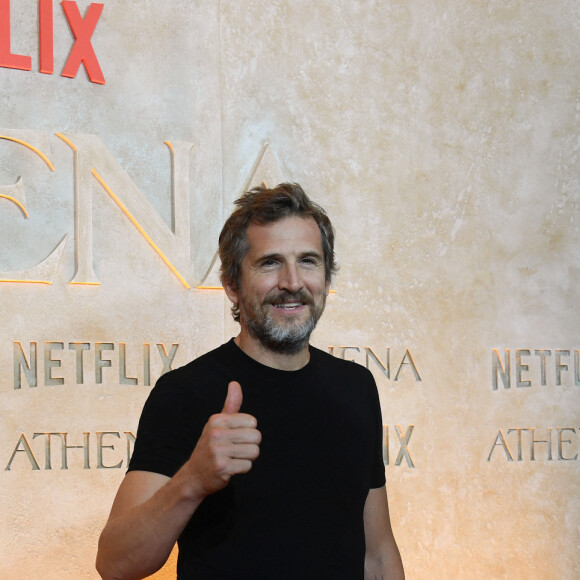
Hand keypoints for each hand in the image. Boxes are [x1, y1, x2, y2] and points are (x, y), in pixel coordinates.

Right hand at [186, 381, 260, 497]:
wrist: (193, 475)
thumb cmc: (210, 446)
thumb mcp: (217, 424)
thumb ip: (230, 405)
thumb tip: (235, 383)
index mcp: (217, 420)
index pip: (252, 422)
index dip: (248, 431)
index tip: (234, 437)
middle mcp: (216, 433)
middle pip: (256, 436)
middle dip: (251, 445)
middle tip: (235, 450)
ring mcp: (218, 451)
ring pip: (254, 452)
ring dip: (247, 458)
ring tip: (233, 459)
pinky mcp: (222, 467)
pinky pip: (247, 466)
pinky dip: (242, 469)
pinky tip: (230, 468)